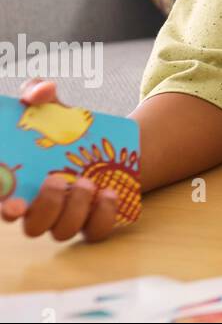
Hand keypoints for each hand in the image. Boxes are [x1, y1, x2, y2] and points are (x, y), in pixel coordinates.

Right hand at [0, 79, 119, 243]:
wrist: (106, 140)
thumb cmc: (65, 127)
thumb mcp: (50, 105)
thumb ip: (36, 92)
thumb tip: (41, 91)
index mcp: (20, 186)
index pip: (3, 205)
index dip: (4, 208)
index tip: (13, 204)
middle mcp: (40, 208)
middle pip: (32, 227)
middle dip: (45, 207)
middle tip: (58, 180)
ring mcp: (68, 217)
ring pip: (63, 232)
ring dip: (75, 210)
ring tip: (88, 182)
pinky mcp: (95, 219)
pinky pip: (96, 232)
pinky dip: (103, 217)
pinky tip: (109, 194)